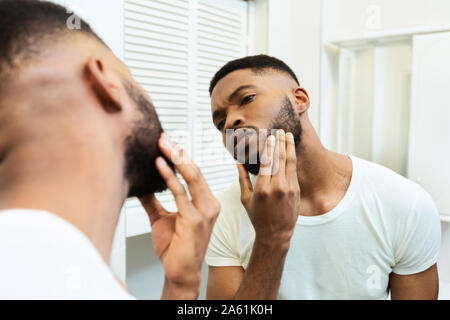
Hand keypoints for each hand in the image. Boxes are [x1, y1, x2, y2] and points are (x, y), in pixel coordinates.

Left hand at [139, 133, 219, 298]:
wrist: (179, 272)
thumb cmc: (175, 247)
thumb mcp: (161, 218)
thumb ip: (153, 200)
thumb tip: (141, 184)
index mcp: (206, 202)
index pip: (194, 173)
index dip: (180, 156)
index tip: (166, 143)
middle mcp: (209, 204)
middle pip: (194, 170)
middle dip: (178, 151)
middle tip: (163, 137)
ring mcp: (205, 211)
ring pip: (192, 177)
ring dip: (175, 158)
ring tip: (161, 144)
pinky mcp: (195, 219)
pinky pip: (181, 193)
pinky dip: (169, 176)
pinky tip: (159, 165)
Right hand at [237, 130, 299, 246]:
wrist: (276, 233)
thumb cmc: (257, 217)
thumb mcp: (245, 199)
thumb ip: (242, 178)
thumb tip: (237, 161)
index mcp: (262, 189)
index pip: (265, 161)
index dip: (267, 146)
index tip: (267, 135)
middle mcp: (276, 187)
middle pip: (278, 158)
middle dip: (278, 142)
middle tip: (278, 129)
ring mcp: (288, 189)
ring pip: (288, 162)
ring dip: (288, 146)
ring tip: (287, 134)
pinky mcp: (296, 191)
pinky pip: (294, 169)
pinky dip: (292, 157)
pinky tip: (291, 148)